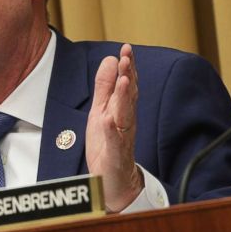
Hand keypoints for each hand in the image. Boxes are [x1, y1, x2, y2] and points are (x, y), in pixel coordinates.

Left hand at [86, 43, 142, 211]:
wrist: (114, 182)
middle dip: (129, 76)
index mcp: (120, 110)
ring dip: (125, 97)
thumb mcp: (102, 111)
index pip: (126, 85)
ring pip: (125, 115)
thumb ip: (105, 88)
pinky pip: (114, 142)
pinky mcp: (115, 155)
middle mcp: (124, 121)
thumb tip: (111, 60)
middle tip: (128, 56)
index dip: (127, 67)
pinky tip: (109, 119)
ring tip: (124, 80)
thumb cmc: (108, 146)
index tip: (126, 49)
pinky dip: (113, 130)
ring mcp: (121, 138)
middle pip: (128, 96)